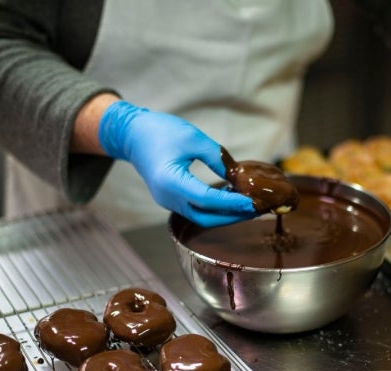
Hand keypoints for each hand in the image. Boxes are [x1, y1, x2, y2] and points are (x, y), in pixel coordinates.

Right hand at [97, 100, 255, 226]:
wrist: (133, 135)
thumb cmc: (161, 131)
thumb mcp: (194, 138)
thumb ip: (217, 158)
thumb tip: (238, 176)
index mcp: (171, 181)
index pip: (207, 199)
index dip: (231, 203)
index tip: (252, 202)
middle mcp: (167, 197)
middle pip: (205, 217)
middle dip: (232, 216)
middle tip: (257, 208)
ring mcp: (167, 201)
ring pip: (200, 217)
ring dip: (225, 215)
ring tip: (248, 206)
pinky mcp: (170, 200)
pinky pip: (195, 210)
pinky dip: (214, 209)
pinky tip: (231, 200)